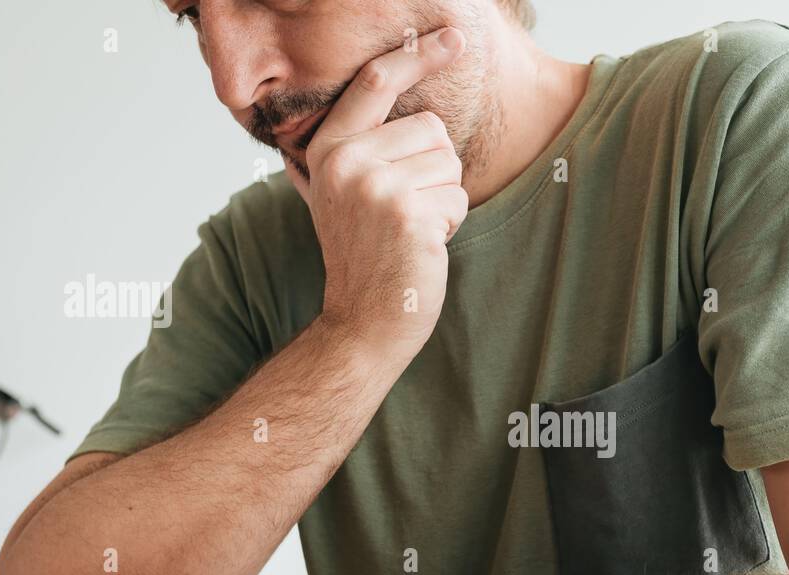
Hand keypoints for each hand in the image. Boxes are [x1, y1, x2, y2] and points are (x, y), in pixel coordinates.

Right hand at [287, 28, 469, 361]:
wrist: (362, 321)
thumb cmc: (364, 259)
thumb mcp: (339, 196)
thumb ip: (352, 151)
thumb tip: (378, 96)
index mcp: (329, 150)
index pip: (376, 83)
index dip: (416, 54)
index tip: (452, 38)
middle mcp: (347, 161)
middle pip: (431, 128)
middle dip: (436, 170)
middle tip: (406, 213)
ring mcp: (376, 186)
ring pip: (450, 163)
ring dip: (444, 199)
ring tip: (412, 230)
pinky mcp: (408, 213)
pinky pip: (458, 198)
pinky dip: (451, 224)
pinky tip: (423, 246)